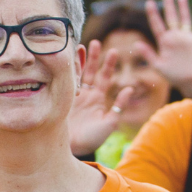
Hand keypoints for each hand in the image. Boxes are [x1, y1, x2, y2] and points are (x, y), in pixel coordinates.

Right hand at [70, 40, 132, 155]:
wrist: (70, 149)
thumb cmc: (91, 139)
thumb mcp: (109, 123)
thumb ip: (119, 106)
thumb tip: (130, 88)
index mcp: (98, 99)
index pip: (105, 77)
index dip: (109, 64)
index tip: (114, 51)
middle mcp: (85, 94)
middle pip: (91, 71)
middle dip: (93, 56)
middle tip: (96, 42)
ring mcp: (72, 94)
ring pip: (76, 73)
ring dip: (79, 60)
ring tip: (80, 45)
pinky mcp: (61, 97)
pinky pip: (64, 81)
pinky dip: (66, 70)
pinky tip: (66, 59)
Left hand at [142, 0, 191, 98]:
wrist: (191, 82)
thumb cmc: (173, 76)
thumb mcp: (158, 66)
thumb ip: (148, 54)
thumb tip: (136, 44)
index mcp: (164, 42)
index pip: (157, 25)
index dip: (153, 14)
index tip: (148, 2)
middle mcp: (175, 37)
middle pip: (171, 17)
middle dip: (168, 5)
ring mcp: (186, 38)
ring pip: (184, 19)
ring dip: (183, 8)